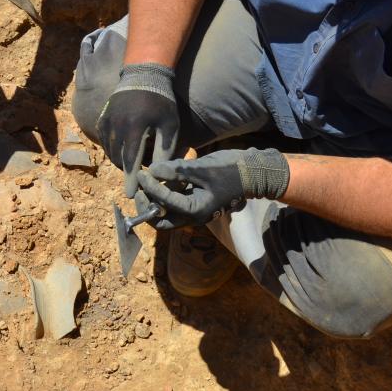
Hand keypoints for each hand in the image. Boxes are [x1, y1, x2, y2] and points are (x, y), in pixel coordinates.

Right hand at [96, 63, 179, 197]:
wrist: (143, 76)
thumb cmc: (161, 101)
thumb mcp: (170, 125)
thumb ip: (164, 149)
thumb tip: (159, 173)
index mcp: (135, 126)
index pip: (131, 160)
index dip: (130, 179)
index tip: (129, 195)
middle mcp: (117, 124)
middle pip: (119, 158)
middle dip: (127, 171)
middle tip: (137, 178)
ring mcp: (107, 120)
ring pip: (110, 151)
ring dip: (120, 161)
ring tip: (132, 164)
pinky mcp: (102, 118)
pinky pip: (104, 141)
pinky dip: (112, 150)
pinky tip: (122, 152)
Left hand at [136, 147, 290, 227]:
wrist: (251, 172)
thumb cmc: (230, 170)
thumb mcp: (202, 168)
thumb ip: (177, 171)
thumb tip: (153, 170)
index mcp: (196, 211)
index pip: (164, 203)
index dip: (149, 188)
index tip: (142, 173)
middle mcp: (193, 216)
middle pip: (160, 222)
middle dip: (145, 208)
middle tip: (140, 189)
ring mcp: (193, 211)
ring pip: (164, 215)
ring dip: (152, 202)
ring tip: (147, 181)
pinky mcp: (193, 203)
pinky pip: (172, 205)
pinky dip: (162, 196)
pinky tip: (160, 178)